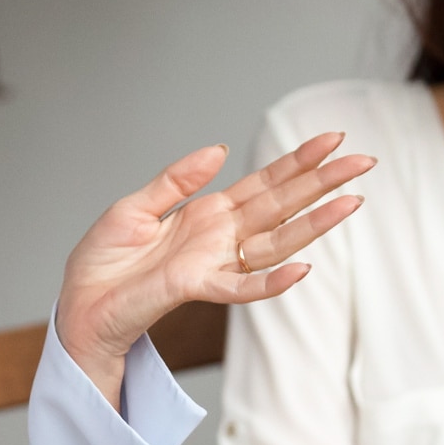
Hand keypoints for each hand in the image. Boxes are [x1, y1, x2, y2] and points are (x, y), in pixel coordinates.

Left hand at [55, 133, 373, 401]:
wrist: (79, 305)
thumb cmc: (103, 263)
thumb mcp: (135, 207)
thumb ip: (176, 180)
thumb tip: (219, 149)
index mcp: (207, 214)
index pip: (264, 183)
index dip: (298, 161)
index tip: (333, 139)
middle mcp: (219, 238)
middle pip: (282, 206)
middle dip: (322, 183)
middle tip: (364, 161)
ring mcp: (213, 264)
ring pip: (276, 242)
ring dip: (314, 224)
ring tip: (352, 202)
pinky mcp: (196, 288)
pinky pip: (242, 288)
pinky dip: (272, 281)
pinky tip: (303, 268)